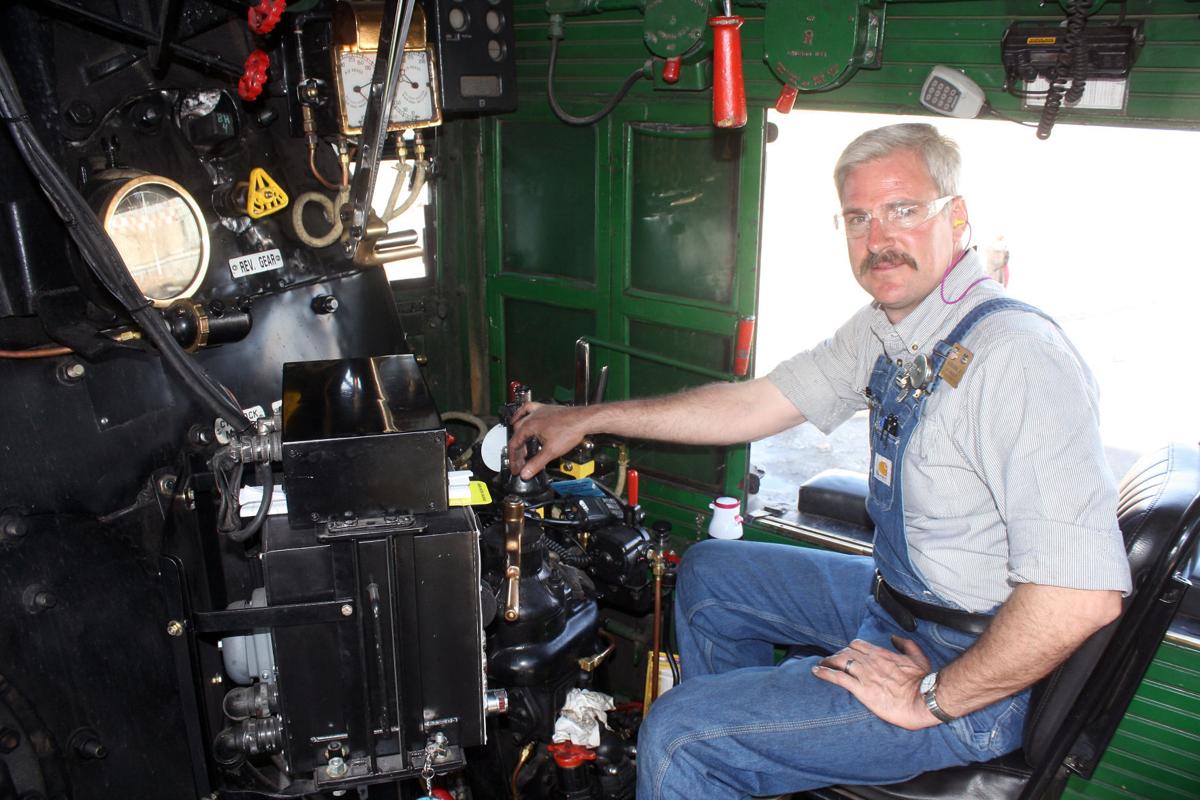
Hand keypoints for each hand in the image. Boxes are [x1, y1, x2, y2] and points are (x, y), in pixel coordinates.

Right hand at [507, 402, 591, 478]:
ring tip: (518, 444)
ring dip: (517, 434)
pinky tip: (523, 416)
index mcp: (529, 426)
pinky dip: (523, 414)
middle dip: (517, 450)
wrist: (583, 420)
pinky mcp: (546, 409)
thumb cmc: (570, 430)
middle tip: (520, 461)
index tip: (516, 468)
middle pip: (517, 434)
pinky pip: (529, 409)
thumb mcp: (551, 451)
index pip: (514, 444)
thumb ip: (536, 464)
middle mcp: (532, 417)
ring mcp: (538, 411)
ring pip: (520, 421)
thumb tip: (526, 473)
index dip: (514, 459)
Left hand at [813, 636, 940, 729]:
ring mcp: (865, 675)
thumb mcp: (918, 657)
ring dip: (827, 662)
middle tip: (831, 662)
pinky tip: (816, 672)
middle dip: (836, 655)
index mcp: (882, 654)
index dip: (849, 648)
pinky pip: (838, 678)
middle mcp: (870, 662)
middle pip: (846, 651)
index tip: (845, 653)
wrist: (925, 700)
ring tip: (820, 665)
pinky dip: (825, 673)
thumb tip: (894, 637)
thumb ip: (906, 645)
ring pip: (839, 661)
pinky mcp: (861, 690)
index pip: (858, 645)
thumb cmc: (924, 682)